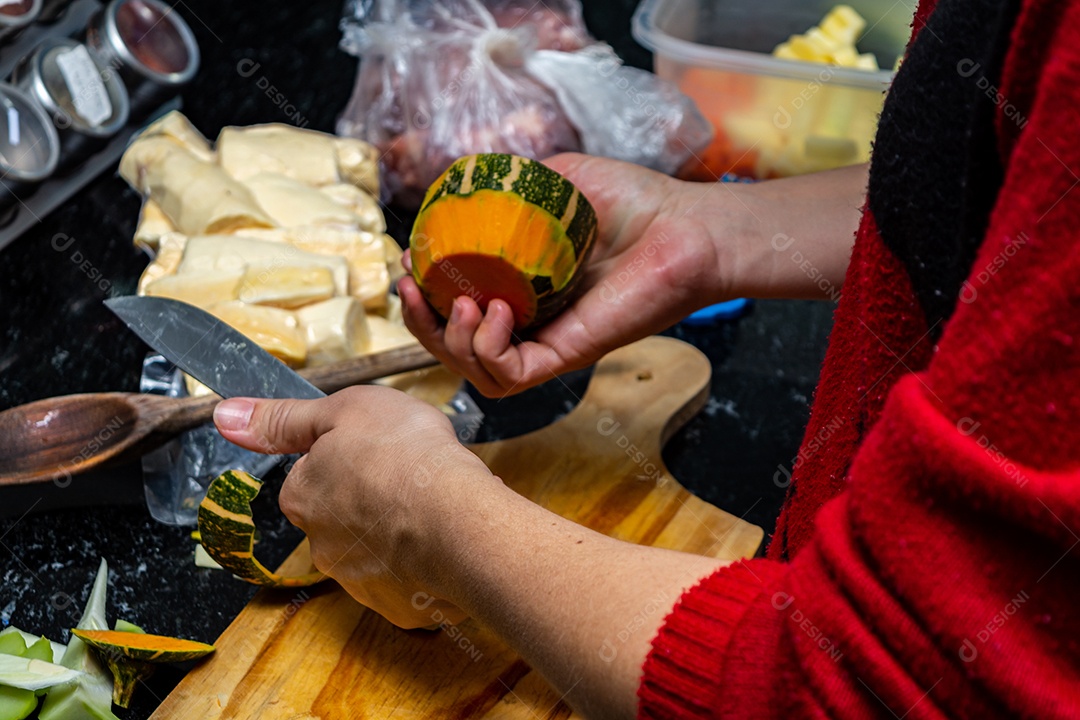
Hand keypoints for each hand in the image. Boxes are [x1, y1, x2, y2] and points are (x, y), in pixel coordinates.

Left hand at [213, 387, 496, 628]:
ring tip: (437, 507)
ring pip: (377, 551)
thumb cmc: (403, 454)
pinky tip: (448, 540)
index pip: (312, 476)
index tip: (379, 450)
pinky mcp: (399, 607)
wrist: (458, 518)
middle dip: (372, 500)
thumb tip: (223, 414)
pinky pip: (409, 581)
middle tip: (410, 477)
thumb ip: (284, 418)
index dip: (348, 457)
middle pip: (342, 517)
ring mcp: (360, 582)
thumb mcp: (342, 410)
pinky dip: (425, 563)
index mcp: (303, 496)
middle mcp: (321, 546)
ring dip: (400, 533)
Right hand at [399, 153, 734, 396]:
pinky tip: (489, 314)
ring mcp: (548, 343)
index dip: (423, 294)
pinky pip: (509, 376)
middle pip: (456, 347)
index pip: (457, 307)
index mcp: (521, 289)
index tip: (409, 261)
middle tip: (411, 289)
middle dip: (420, 325)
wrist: (684, 225)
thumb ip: (511, 183)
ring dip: (447, 343)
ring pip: (476, 371)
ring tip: (453, 305)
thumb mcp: (557, 179)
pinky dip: (485, 350)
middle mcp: (531, 323)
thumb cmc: (633, 202)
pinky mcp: (567, 355)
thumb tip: (464, 177)